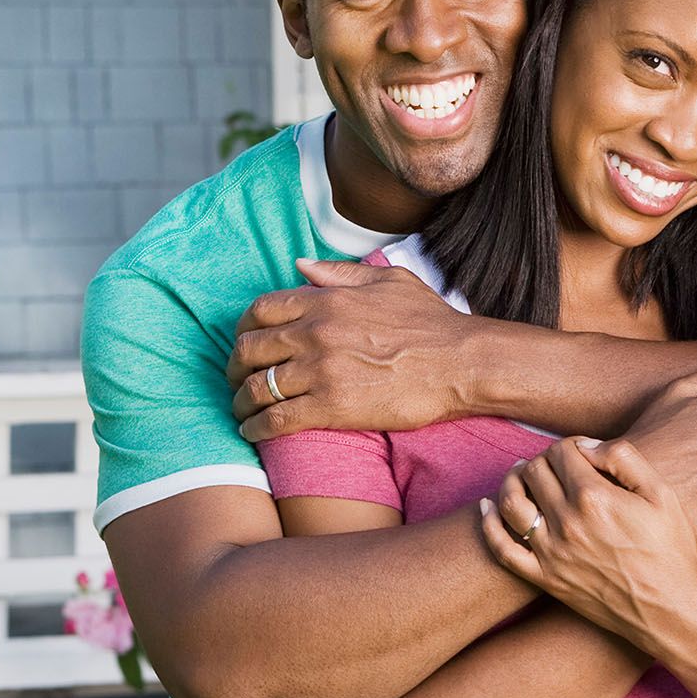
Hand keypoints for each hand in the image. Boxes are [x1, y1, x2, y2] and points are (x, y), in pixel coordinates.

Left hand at [226, 259, 475, 440]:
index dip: (244, 329)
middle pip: (249, 348)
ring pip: (257, 387)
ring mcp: (321, 370)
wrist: (461, 363)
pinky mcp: (331, 407)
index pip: (260, 310)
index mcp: (325, 300)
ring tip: (242, 410)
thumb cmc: (431, 322)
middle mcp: (315, 332)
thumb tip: (300, 265)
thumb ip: (339, 272)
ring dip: (241, 401)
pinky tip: (253, 432)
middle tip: (235, 379)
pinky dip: (256, 427)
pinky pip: (276, 419)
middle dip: (234, 366)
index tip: (244, 343)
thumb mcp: (387, 281)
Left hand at [479, 438, 696, 650]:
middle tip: (554, 464)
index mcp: (594, 496)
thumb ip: (624, 458)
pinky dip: (489, 524)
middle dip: (542, 460)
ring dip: (511, 481)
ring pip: (511, 502)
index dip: (569, 445)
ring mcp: (551, 551)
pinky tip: (486, 508)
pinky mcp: (544, 577)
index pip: (561, 452)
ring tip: (519, 474)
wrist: (668, 610)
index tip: (580, 453)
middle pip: (534, 472)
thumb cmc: (670, 551)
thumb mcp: (662, 495)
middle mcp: (566, 521)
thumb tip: (586, 446)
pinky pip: (503, 548)